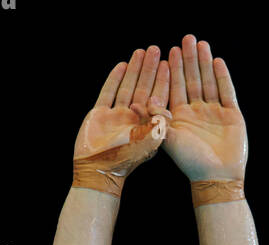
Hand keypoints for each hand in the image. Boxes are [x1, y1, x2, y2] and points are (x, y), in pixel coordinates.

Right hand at [74, 46, 171, 178]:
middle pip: (143, 88)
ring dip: (134, 70)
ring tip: (140, 51)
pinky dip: (114, 79)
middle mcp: (133, 119)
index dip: (163, 80)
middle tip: (156, 49)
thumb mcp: (149, 140)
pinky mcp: (100, 115)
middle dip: (149, 69)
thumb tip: (162, 100)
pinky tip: (122, 65)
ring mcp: (116, 116)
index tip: (169, 63)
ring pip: (127, 87)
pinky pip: (109, 92)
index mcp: (147, 125)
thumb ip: (159, 121)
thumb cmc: (126, 160)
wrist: (99, 171)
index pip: (157, 98)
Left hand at [162, 35, 246, 181]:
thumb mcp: (168, 140)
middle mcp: (196, 113)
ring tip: (201, 44)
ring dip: (204, 63)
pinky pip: (226, 92)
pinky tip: (217, 61)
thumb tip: (137, 102)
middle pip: (192, 81)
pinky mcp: (231, 116)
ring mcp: (214, 114)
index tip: (170, 50)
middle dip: (189, 60)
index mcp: (180, 118)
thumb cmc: (190, 163)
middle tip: (186, 38)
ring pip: (209, 83)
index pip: (176, 88)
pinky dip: (222, 77)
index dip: (174, 69)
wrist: (217, 178)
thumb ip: (155, 119)